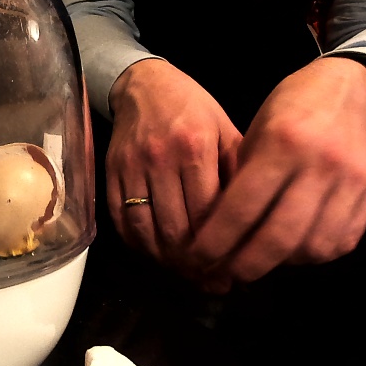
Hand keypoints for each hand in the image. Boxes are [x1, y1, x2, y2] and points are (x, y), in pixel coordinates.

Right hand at [106, 59, 241, 268]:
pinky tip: (155, 254)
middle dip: (194, 262)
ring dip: (165, 259)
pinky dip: (138, 244)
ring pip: (146, 229)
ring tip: (184, 272)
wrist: (143, 84)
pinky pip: (121, 220)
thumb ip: (238, 173)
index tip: (232, 272)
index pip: (208, 214)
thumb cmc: (193, 108)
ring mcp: (131, 167)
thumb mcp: (225, 131)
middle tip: (210, 280)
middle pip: (176, 228)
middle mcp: (161, 159)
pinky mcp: (110, 174)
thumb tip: (255, 223)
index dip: (220, 249)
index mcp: (195, 147)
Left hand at [189, 56, 365, 290]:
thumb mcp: (253, 133)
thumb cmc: (289, 107)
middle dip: (246, 264)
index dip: (216, 240)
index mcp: (282, 144)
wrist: (350, 87)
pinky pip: (341, 241)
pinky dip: (312, 255)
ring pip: (312, 246)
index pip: (242, 208)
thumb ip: (240, 179)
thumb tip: (216, 232)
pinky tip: (291, 252)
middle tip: (224, 274)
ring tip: (256, 263)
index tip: (197, 257)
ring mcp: (351, 182)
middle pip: (279, 236)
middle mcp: (320, 165)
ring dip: (280, 264)